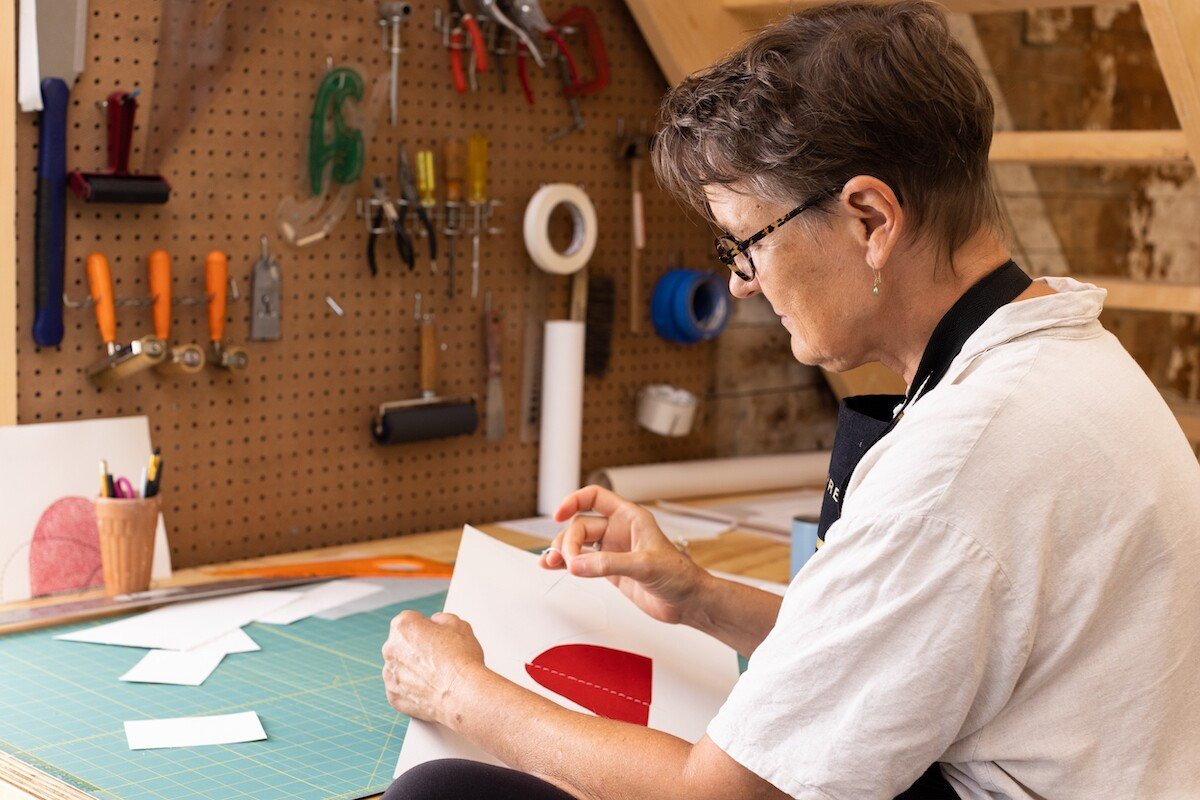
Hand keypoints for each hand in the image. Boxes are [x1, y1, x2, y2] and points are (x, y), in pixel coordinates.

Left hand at [381, 610, 485, 724]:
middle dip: (416, 648)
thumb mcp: (459, 625)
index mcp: (403, 626)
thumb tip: (437, 623)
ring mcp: (390, 674)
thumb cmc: (461, 661)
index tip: (436, 636)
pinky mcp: (393, 696)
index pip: (410, 620)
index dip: (426, 627)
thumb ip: (442, 618)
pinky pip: (401, 689)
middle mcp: (390, 648)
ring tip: (436, 675)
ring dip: (413, 669)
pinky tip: (430, 688)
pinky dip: (412, 689)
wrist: (463, 695)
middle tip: (438, 657)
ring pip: (400, 667)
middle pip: (402, 644)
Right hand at [539, 485, 709, 624]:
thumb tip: (577, 564)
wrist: (688, 602)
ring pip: (578, 544)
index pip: (595, 498)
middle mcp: (619, 531)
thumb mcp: (645, 565)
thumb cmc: (679, 575)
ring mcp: (613, 550)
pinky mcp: (609, 570)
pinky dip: (566, 564)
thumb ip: (609, 564)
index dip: (574, 501)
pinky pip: (582, 562)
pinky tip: (553, 566)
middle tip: (569, 561)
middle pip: (581, 525)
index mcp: (630, 518)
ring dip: (562, 552)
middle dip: (570, 541)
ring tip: (549, 562)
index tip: (558, 514)